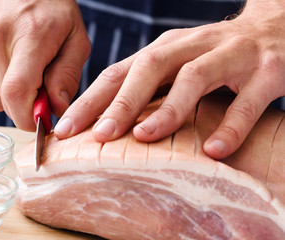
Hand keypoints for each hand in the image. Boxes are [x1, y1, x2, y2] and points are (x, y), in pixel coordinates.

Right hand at [0, 0, 90, 130]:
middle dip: (22, 101)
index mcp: (29, 35)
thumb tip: (55, 108)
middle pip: (2, 100)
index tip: (37, 122)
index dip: (26, 117)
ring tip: (16, 66)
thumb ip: (68, 75)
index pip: (17, 92)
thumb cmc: (51, 9)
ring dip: (4, 92)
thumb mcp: (75, 38)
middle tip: (35, 82)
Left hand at [54, 0, 284, 158]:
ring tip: (145, 136)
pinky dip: (229, 126)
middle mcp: (191, 48)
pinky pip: (245, 102)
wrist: (272, 28)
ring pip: (192, 78)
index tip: (65, 129)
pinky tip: (213, 150)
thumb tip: (105, 122)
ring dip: (167, 109)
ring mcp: (228, 57)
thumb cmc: (212, 55)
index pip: (118, 72)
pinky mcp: (264, 72)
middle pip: (148, 70)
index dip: (90, 100)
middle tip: (99, 136)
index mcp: (163, 49)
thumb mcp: (174, 64)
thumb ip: (147, 88)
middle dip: (120, 104)